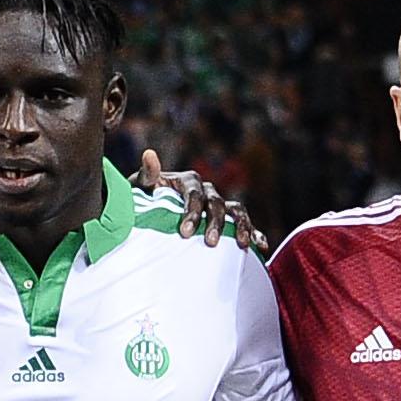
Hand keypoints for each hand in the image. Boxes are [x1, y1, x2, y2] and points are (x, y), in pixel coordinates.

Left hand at [139, 149, 267, 251]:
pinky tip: (260, 246)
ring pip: (235, 211)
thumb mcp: (140, 187)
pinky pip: (243, 224)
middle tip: (210, 243)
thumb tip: (149, 154)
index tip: (184, 232)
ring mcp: (218, 204)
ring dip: (241, 226)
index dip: (191, 212)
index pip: (194, 195)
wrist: (148, 212)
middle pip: (216, 204)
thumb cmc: (142, 200)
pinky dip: (254, 233)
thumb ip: (147, 175)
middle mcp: (206, 190)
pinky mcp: (225, 219)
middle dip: (215, 223)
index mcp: (188, 181)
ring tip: (242, 245)